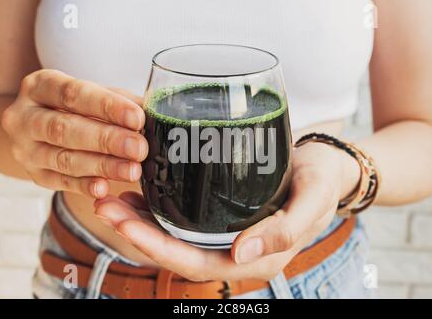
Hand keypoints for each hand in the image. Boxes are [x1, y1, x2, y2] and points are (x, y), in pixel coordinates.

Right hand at [1, 69, 147, 197]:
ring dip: (102, 166)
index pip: (74, 94)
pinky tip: (104, 187)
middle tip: (139, 148)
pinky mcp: (35, 175)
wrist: (42, 129)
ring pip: (64, 159)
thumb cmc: (78, 109)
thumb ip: (122, 103)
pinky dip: (84, 186)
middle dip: (106, 140)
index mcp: (41, 86)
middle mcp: (24, 117)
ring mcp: (26, 149)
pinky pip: (60, 183)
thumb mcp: (96, 96)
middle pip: (65, 129)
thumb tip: (155, 113)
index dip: (107, 106)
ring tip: (132, 171)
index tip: (137, 118)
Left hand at [94, 142, 358, 280]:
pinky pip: (183, 219)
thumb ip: (284, 230)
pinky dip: (156, 207)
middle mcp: (236, 251)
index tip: (127, 225)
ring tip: (108, 196)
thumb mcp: (312, 200)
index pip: (199, 264)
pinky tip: (136, 189)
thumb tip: (242, 255)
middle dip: (137, 232)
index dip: (160, 249)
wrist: (327, 168)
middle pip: (177, 251)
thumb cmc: (322, 181)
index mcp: (257, 258)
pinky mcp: (220, 215)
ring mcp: (226, 234)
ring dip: (139, 220)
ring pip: (175, 236)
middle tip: (105, 205)